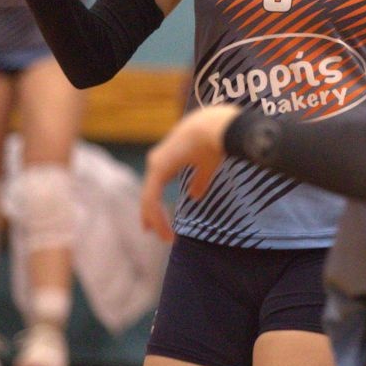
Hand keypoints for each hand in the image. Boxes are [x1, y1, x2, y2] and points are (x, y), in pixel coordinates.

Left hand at [140, 105, 240, 240]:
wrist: (217, 127)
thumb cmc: (216, 140)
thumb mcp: (207, 165)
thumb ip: (200, 180)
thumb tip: (194, 196)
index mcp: (168, 157)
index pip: (155, 185)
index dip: (154, 203)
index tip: (154, 220)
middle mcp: (157, 160)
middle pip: (148, 193)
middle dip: (149, 214)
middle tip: (149, 231)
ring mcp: (156, 165)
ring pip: (149, 200)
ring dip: (157, 220)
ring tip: (166, 238)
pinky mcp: (158, 171)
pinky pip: (153, 200)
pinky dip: (158, 217)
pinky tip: (166, 230)